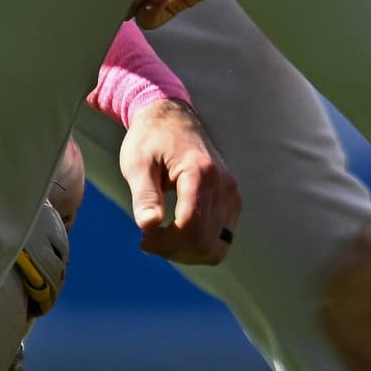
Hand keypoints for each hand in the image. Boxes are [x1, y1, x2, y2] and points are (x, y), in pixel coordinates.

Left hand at [122, 96, 240, 263]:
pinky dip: (199, 246)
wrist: (173, 117)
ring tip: (162, 238)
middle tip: (148, 240)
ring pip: (217, 247)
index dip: (166, 243)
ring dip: (187, 253)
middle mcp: (223, 185)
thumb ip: (144, 195)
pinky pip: (221, 239)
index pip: (191, 227)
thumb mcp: (138, 163)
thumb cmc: (151, 139)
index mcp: (200, 173)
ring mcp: (232, 194)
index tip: (143, 238)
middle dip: (174, 251)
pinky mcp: (232, 200)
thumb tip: (148, 225)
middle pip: (205, 242)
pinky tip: (177, 233)